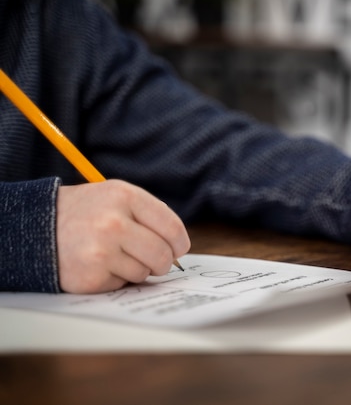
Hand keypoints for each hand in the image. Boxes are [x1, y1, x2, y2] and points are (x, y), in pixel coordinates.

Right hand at [56, 179, 190, 292]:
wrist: (38, 225)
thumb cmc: (88, 213)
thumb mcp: (117, 198)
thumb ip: (150, 217)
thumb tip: (179, 248)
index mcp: (125, 197)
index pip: (172, 228)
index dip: (180, 244)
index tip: (178, 249)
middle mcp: (113, 223)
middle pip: (163, 255)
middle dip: (162, 262)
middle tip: (154, 260)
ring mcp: (100, 251)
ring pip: (143, 273)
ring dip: (136, 270)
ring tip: (114, 255)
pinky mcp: (90, 276)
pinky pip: (122, 285)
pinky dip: (115, 279)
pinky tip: (99, 265)